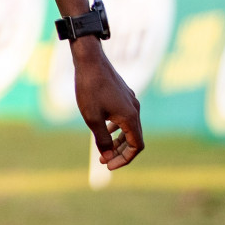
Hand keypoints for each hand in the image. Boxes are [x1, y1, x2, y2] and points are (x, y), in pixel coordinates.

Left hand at [71, 37, 143, 169]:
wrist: (90, 60)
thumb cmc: (89, 88)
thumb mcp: (92, 118)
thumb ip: (102, 139)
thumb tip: (107, 156)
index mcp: (130, 117)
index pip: (135, 146)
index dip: (124, 159)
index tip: (108, 165)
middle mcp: (134, 109)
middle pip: (134, 138)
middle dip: (120, 152)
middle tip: (104, 160)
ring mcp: (130, 100)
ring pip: (130, 127)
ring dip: (119, 140)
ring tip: (104, 148)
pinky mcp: (124, 94)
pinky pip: (125, 117)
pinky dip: (118, 127)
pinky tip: (106, 128)